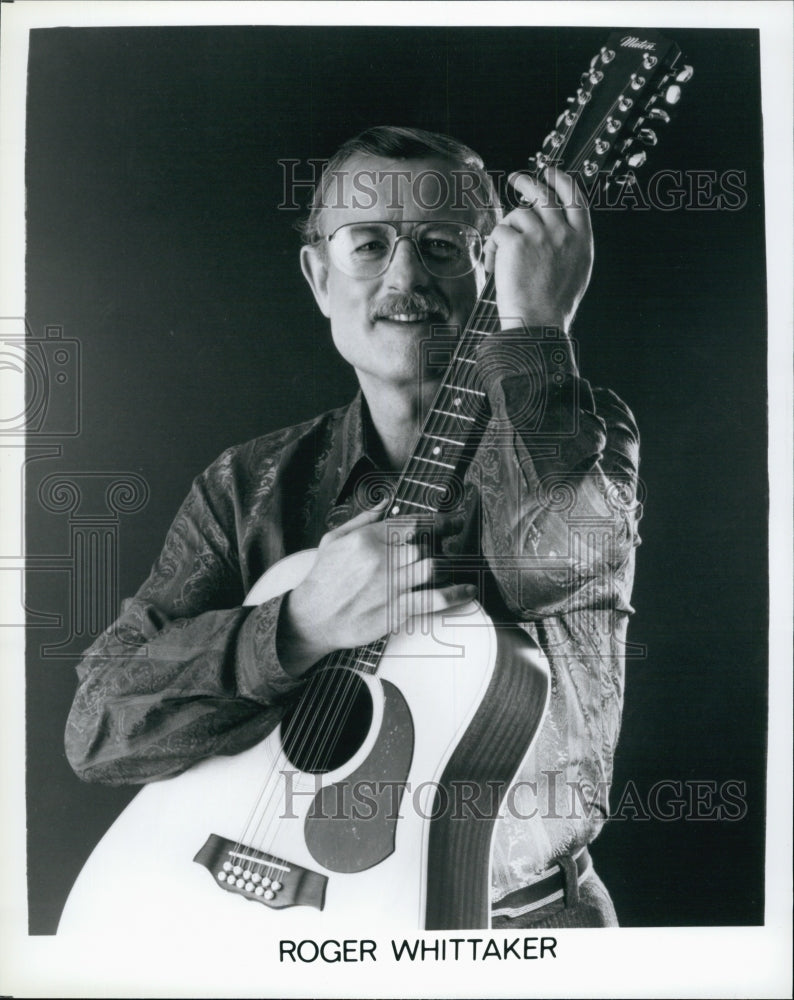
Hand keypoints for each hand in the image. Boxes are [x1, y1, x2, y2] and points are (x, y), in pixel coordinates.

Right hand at [275, 503, 474, 675]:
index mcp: (368, 538)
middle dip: (446, 541)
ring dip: (451, 564)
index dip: (438, 521)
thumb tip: (384, 503)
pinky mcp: (395, 610)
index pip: (412, 524)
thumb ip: (362, 519)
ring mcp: (390, 585)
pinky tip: (468, 591)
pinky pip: (432, 599)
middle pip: (426, 545)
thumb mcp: (334, 539)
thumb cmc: (322, 578)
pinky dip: (455, 594)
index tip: (452, 521)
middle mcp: (381, 559)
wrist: (311, 616)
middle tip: (458, 540)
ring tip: (461, 563)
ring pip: (433, 568)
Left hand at [483, 167, 592, 332]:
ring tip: (498, 253)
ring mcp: (540, 236)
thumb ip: (569, 246)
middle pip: (544, 194)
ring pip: (518, 214)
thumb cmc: (554, 306)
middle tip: (516, 178)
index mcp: (581, 240)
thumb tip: (557, 228)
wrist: (538, 324)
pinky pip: (499, 231)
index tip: (550, 172)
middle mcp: (563, 233)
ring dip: (505, 230)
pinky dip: (491, 247)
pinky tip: (492, 265)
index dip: (561, 180)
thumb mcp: (576, 272)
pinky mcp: (516, 243)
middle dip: (528, 182)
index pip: (575, 198)